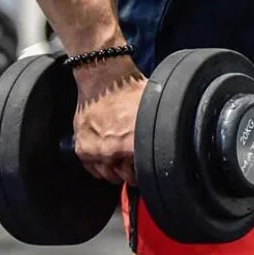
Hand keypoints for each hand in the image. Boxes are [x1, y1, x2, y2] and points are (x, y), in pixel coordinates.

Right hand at [73, 56, 146, 184]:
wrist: (103, 77)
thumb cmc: (129, 90)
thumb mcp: (151, 109)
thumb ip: (157, 129)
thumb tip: (172, 138)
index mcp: (131, 144)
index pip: (143, 172)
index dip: (149, 168)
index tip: (151, 163)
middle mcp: (111, 152)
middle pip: (127, 177)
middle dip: (133, 169)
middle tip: (137, 158)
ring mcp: (95, 152)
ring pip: (110, 176)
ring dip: (117, 169)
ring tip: (123, 156)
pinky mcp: (81, 149)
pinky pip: (93, 170)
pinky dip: (101, 166)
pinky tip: (109, 155)